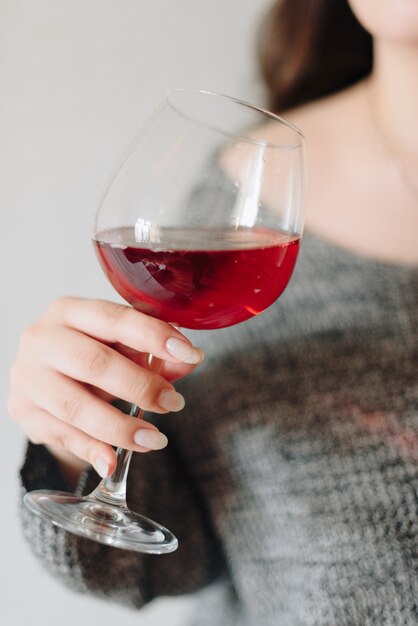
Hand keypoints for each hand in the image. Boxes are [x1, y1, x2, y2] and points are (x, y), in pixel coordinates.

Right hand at [8, 297, 203, 481]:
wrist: (42, 376)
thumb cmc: (88, 354)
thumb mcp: (121, 347)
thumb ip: (156, 354)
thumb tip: (191, 359)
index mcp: (69, 311)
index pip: (116, 319)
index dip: (155, 336)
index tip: (189, 354)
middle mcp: (42, 339)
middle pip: (95, 363)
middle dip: (141, 386)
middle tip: (173, 403)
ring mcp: (28, 376)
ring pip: (76, 406)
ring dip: (121, 427)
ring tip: (155, 439)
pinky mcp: (24, 411)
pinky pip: (62, 435)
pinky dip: (92, 450)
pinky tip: (112, 462)